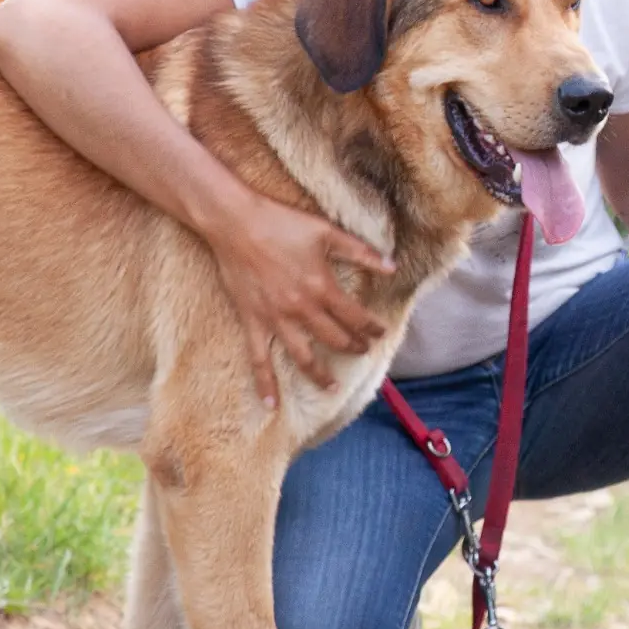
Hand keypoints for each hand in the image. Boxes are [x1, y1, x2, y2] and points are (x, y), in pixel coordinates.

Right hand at [203, 188, 393, 407]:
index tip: (380, 332)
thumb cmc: (281, 222)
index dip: (371, 327)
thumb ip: (361, 252)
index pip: (355, 317)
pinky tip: (271, 405)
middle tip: (362, 351)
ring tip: (333, 388)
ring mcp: (275, 320)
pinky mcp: (252, 322)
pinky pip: (258, 359)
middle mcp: (301, 310)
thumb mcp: (327, 232)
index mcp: (322, 288)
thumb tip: (392, 266)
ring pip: (303, 357)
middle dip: (352, 347)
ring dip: (320, 375)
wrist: (236, 222)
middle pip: (334, 339)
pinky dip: (265, 384)